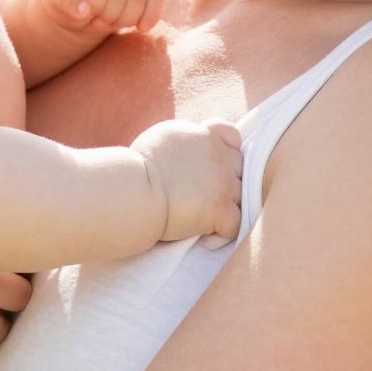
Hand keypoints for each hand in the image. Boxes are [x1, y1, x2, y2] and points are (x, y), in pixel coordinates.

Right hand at [131, 118, 243, 241]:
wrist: (130, 192)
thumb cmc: (133, 172)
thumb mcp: (158, 141)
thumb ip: (182, 144)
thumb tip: (187, 156)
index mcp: (199, 134)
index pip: (232, 136)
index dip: (228, 153)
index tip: (214, 168)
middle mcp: (214, 152)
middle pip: (240, 168)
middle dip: (228, 182)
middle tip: (206, 198)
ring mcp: (221, 180)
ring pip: (241, 196)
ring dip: (227, 208)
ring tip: (205, 219)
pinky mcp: (220, 208)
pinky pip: (236, 224)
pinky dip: (224, 232)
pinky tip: (207, 236)